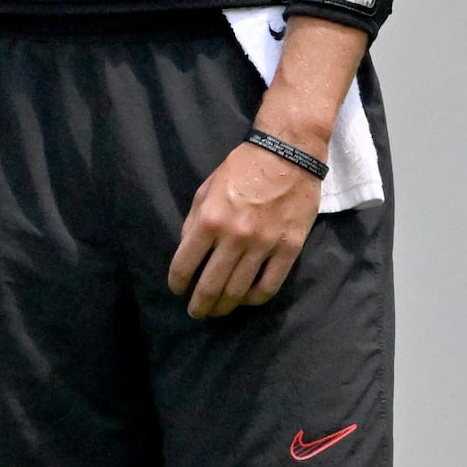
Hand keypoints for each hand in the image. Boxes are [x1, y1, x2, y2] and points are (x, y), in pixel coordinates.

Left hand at [168, 132, 320, 320]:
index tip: (177, 290)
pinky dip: (254, 299)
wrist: (288, 153)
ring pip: (239, 291)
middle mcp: (234, 237)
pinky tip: (246, 300)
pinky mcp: (289, 249)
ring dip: (225, 307)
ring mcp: (263, 245)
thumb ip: (194, 221)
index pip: (185, 265)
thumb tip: (187, 251)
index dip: (178, 283)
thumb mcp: (206, 189)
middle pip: (211, 285)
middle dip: (199, 305)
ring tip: (218, 311)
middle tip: (196, 313)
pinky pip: (269, 285)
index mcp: (209, 220)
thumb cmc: (242, 167)